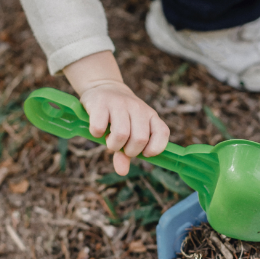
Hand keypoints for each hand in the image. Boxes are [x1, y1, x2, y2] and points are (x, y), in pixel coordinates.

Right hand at [63, 51, 169, 175]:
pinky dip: (96, 134)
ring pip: (121, 134)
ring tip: (110, 140)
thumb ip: (126, 153)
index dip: (155, 148)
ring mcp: (120, 104)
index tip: (145, 153)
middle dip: (129, 151)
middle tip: (122, 147)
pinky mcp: (101, 103)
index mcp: (150, 115)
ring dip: (113, 145)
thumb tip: (122, 172)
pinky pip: (99, 127)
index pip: (162, 133)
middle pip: (140, 139)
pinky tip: (97, 130)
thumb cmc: (118, 116)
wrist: (103, 87)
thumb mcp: (127, 132)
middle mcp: (138, 108)